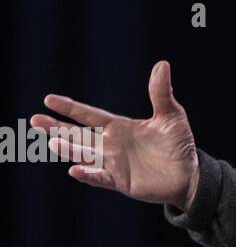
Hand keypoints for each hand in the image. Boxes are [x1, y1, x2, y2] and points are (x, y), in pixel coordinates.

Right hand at [30, 61, 199, 210]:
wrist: (189, 173)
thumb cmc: (178, 143)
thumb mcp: (171, 115)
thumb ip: (161, 93)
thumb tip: (162, 64)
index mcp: (120, 127)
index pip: (90, 115)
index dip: (71, 108)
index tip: (48, 100)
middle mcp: (111, 145)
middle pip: (79, 134)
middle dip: (57, 127)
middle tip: (34, 120)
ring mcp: (113, 163)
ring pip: (85, 155)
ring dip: (69, 149)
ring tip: (52, 142)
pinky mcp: (121, 181)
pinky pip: (100, 177)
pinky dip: (88, 174)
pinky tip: (74, 169)